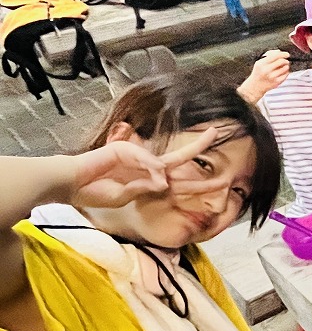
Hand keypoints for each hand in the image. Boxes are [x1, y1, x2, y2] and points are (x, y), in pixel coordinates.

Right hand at [71, 128, 221, 208]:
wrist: (70, 185)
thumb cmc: (94, 192)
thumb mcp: (126, 197)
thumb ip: (146, 189)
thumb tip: (165, 183)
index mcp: (149, 179)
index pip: (179, 178)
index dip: (200, 181)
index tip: (222, 180)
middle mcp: (146, 166)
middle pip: (179, 158)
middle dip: (198, 147)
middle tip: (215, 134)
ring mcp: (137, 156)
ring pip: (163, 162)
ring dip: (165, 174)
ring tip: (160, 184)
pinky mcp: (124, 150)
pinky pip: (145, 160)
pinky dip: (150, 169)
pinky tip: (153, 177)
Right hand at [243, 49, 289, 97]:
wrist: (255, 86)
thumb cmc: (259, 72)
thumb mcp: (260, 62)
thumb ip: (269, 55)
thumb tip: (279, 51)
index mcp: (262, 64)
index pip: (275, 56)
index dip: (283, 54)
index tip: (287, 54)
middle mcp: (267, 70)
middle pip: (282, 61)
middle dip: (285, 60)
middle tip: (285, 61)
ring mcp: (272, 77)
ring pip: (285, 68)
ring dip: (286, 66)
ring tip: (283, 67)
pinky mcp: (277, 82)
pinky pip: (286, 74)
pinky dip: (286, 72)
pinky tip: (282, 72)